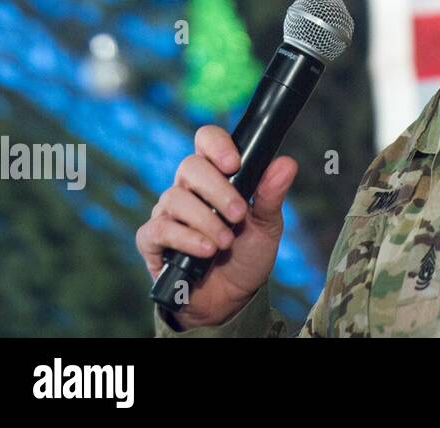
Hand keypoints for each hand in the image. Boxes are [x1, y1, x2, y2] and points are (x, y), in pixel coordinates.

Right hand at [136, 125, 297, 328]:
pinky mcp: (152, 240)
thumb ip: (272, 195)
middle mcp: (188, 189)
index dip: (217, 144)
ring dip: (206, 221)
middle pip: (190, 166)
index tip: (234, 164)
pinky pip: (159, 229)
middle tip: (239, 215)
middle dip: (218, 190)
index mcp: (216, 176)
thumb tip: (286, 164)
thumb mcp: (267, 225)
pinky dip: (185, 239)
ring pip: (175, 198)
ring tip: (226, 242)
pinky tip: (205, 251)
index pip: (206, 141)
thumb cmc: (247, 254)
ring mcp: (167, 213)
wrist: (231, 298)